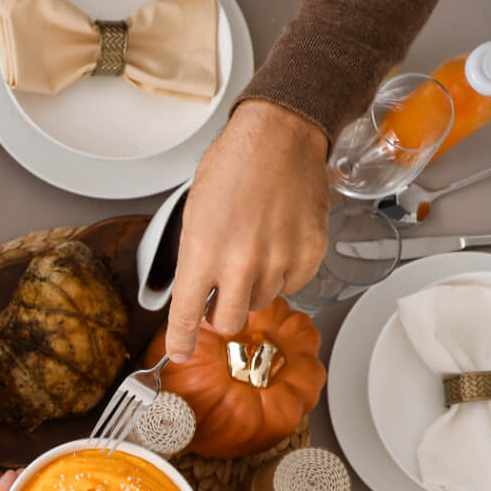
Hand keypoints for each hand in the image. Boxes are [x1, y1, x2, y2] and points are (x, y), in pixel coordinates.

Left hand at [168, 100, 329, 361]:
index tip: (180, 354)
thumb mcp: (193, 215)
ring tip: (251, 249)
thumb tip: (195, 297)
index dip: (181, 342)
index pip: (186, 316)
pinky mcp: (309, 255)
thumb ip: (195, 261)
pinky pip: (291, 285)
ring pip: (260, 303)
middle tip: (219, 296)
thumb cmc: (232, 167)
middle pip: (228, 324)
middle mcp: (240, 264)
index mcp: (202, 252)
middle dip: (220, 316)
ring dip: (252, 289)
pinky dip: (282, 273)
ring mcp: (278, 261)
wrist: (279, 137)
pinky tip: (276, 243)